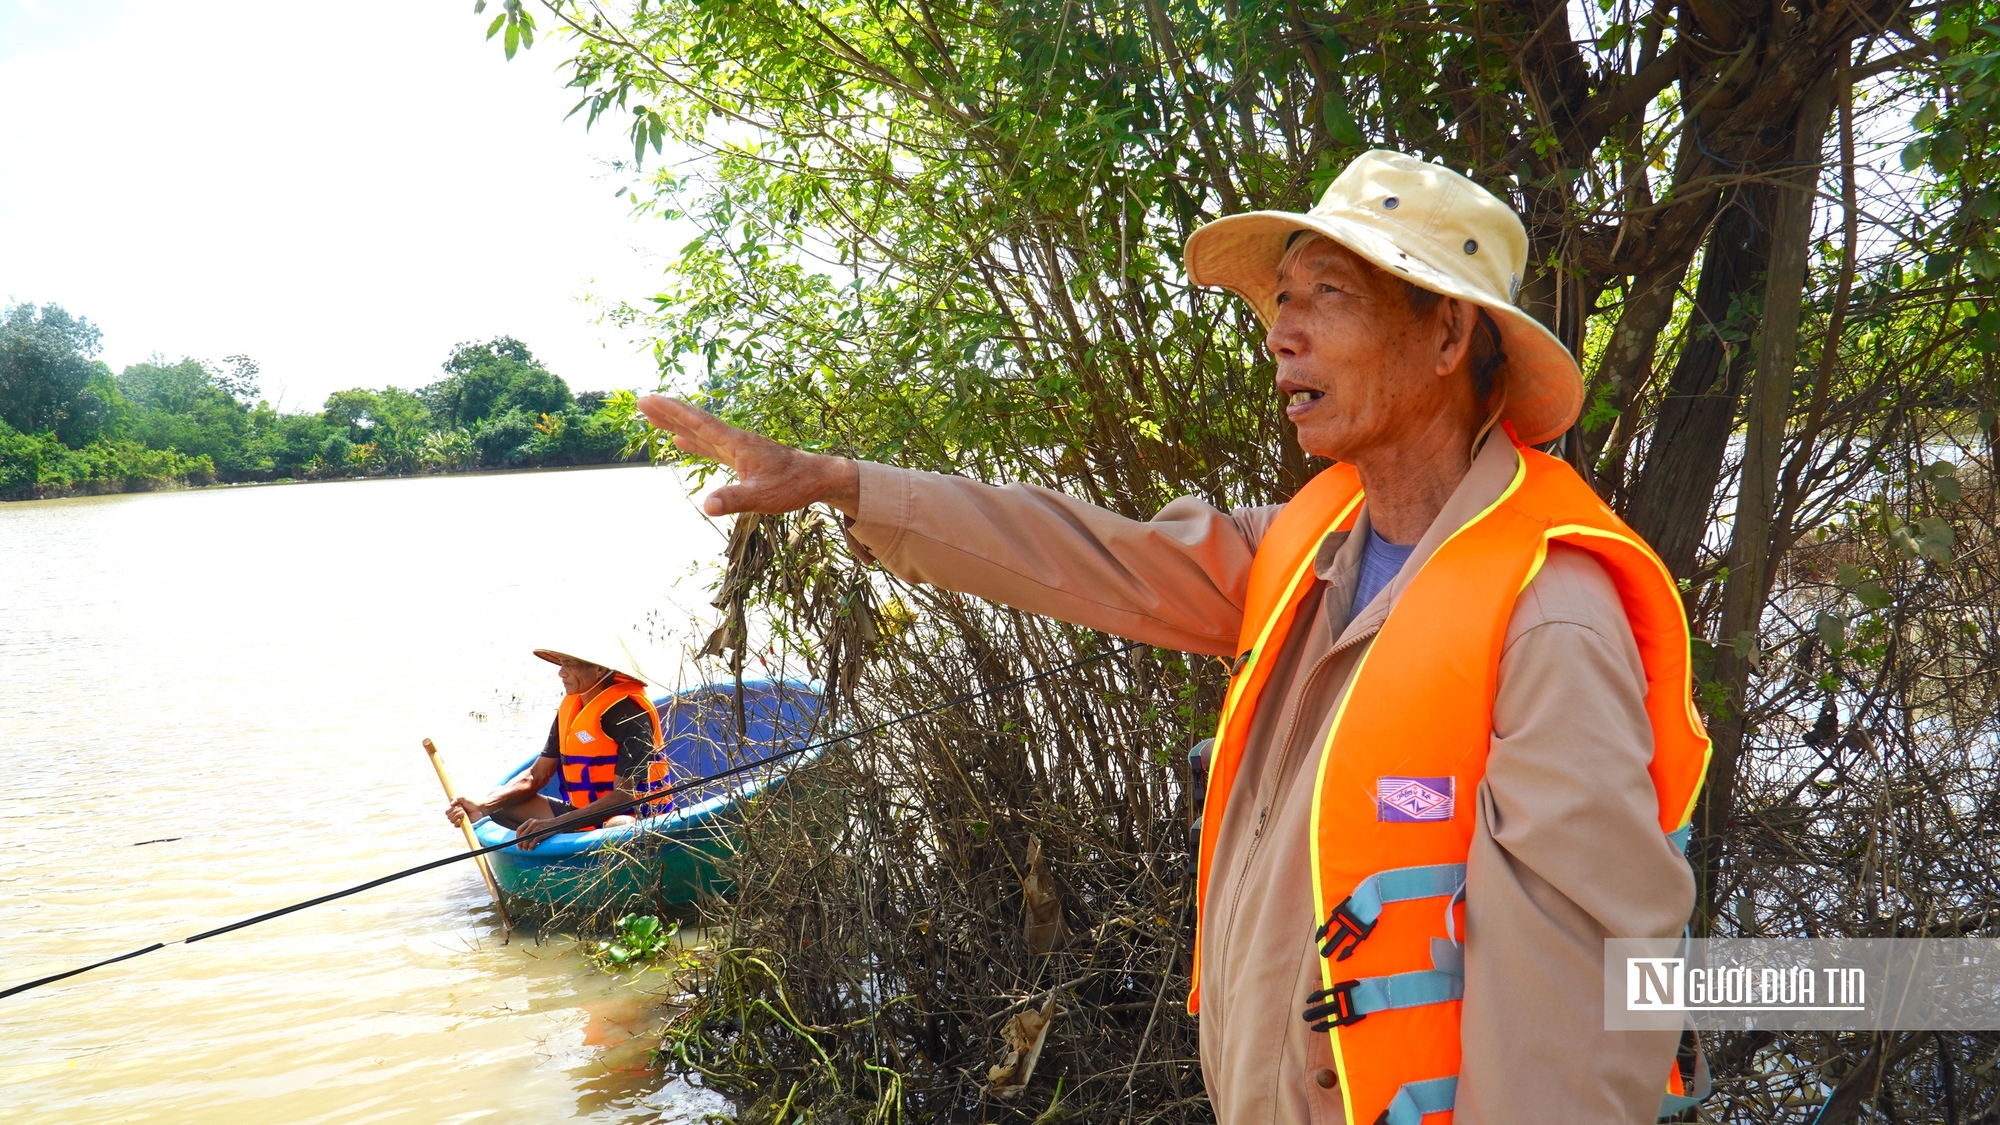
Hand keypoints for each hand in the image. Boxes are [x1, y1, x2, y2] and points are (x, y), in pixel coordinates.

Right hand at [446, 797, 485, 826]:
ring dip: (456, 816)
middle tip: (462, 809)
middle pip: (449, 817)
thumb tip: (450, 804)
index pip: (447, 812)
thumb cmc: (472, 802)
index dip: (450, 810)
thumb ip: (455, 798)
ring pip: (451, 821)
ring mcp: (459, 819)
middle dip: (454, 812)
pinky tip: (460, 819)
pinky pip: (455, 826)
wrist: (480, 808)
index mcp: (454, 809)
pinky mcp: (463, 824)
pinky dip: (457, 822)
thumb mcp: (463, 797)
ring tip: (463, 813)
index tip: (456, 806)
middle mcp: (456, 815)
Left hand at [513, 817, 544, 850]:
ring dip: (525, 846)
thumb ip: (530, 829)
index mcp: (530, 821)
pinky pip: (534, 841)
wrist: (558, 823)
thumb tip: (523, 839)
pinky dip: (531, 846)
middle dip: (520, 843)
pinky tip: (531, 849)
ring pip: (527, 839)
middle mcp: (532, 823)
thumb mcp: (537, 824)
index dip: (517, 837)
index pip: (519, 829)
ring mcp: (537, 828)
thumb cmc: (547, 826)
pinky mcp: (542, 833)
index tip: (518, 842)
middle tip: (520, 848)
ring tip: (525, 849)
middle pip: (522, 835)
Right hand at [637, 395, 859, 517]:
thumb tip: (707, 506)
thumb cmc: (793, 486)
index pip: (699, 423)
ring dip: (676, 424)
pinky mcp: (741, 457)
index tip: (651, 399)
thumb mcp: (763, 497)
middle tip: (642, 402)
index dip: (674, 412)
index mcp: (737, 443)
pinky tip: (681, 441)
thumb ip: (735, 500)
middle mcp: (734, 441)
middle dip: (668, 413)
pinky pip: (710, 445)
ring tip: (653, 417)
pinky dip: (693, 441)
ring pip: (700, 432)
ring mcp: (737, 448)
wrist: (817, 478)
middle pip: (695, 423)